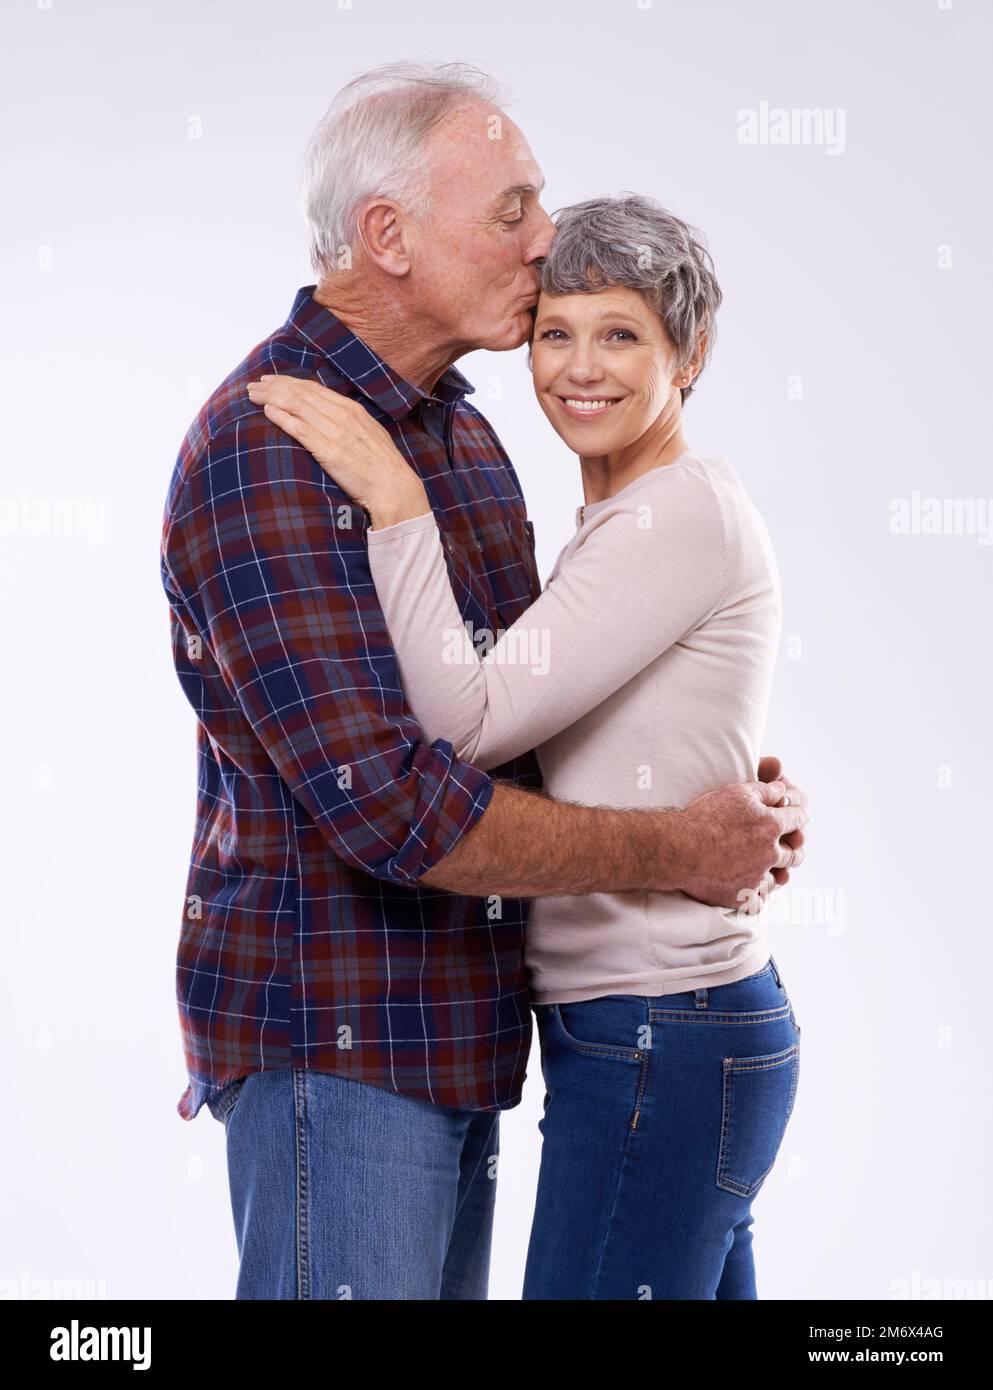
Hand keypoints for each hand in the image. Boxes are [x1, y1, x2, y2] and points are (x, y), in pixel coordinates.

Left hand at [246, 375, 429, 525]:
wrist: (394, 488)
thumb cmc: (382, 467)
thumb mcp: (368, 435)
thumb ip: (349, 424)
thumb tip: (329, 418)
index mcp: (352, 410)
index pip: (313, 389)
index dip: (289, 382)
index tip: (271, 380)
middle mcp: (343, 416)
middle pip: (301, 393)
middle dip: (274, 386)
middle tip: (254, 384)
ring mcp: (336, 433)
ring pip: (297, 406)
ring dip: (271, 398)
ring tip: (253, 395)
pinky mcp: (329, 451)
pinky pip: (301, 429)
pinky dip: (282, 418)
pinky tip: (267, 412)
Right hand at [672, 776, 808, 909]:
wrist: (679, 848)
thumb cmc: (705, 817)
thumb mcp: (737, 793)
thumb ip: (765, 791)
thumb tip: (783, 791)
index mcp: (771, 826)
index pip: (798, 819)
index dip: (800, 815)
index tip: (800, 816)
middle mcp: (769, 853)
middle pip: (795, 854)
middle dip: (794, 848)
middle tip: (791, 847)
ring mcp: (756, 877)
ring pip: (778, 880)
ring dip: (776, 874)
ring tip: (771, 871)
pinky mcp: (741, 897)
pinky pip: (757, 902)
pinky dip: (755, 897)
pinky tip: (750, 891)